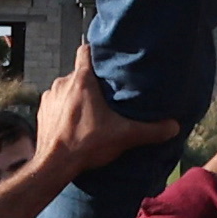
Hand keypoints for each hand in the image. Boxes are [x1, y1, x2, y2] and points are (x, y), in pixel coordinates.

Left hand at [20, 54, 176, 194]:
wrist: (54, 166)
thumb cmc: (86, 145)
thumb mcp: (124, 136)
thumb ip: (151, 130)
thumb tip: (174, 127)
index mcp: (82, 80)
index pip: (86, 50)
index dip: (97, 53)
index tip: (107, 61)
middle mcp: (62, 83)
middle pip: (80, 73)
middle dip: (92, 83)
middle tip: (106, 97)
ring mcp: (49, 97)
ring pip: (67, 88)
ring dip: (76, 97)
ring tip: (90, 113)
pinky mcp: (42, 112)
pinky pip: (56, 103)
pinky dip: (64, 110)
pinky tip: (74, 124)